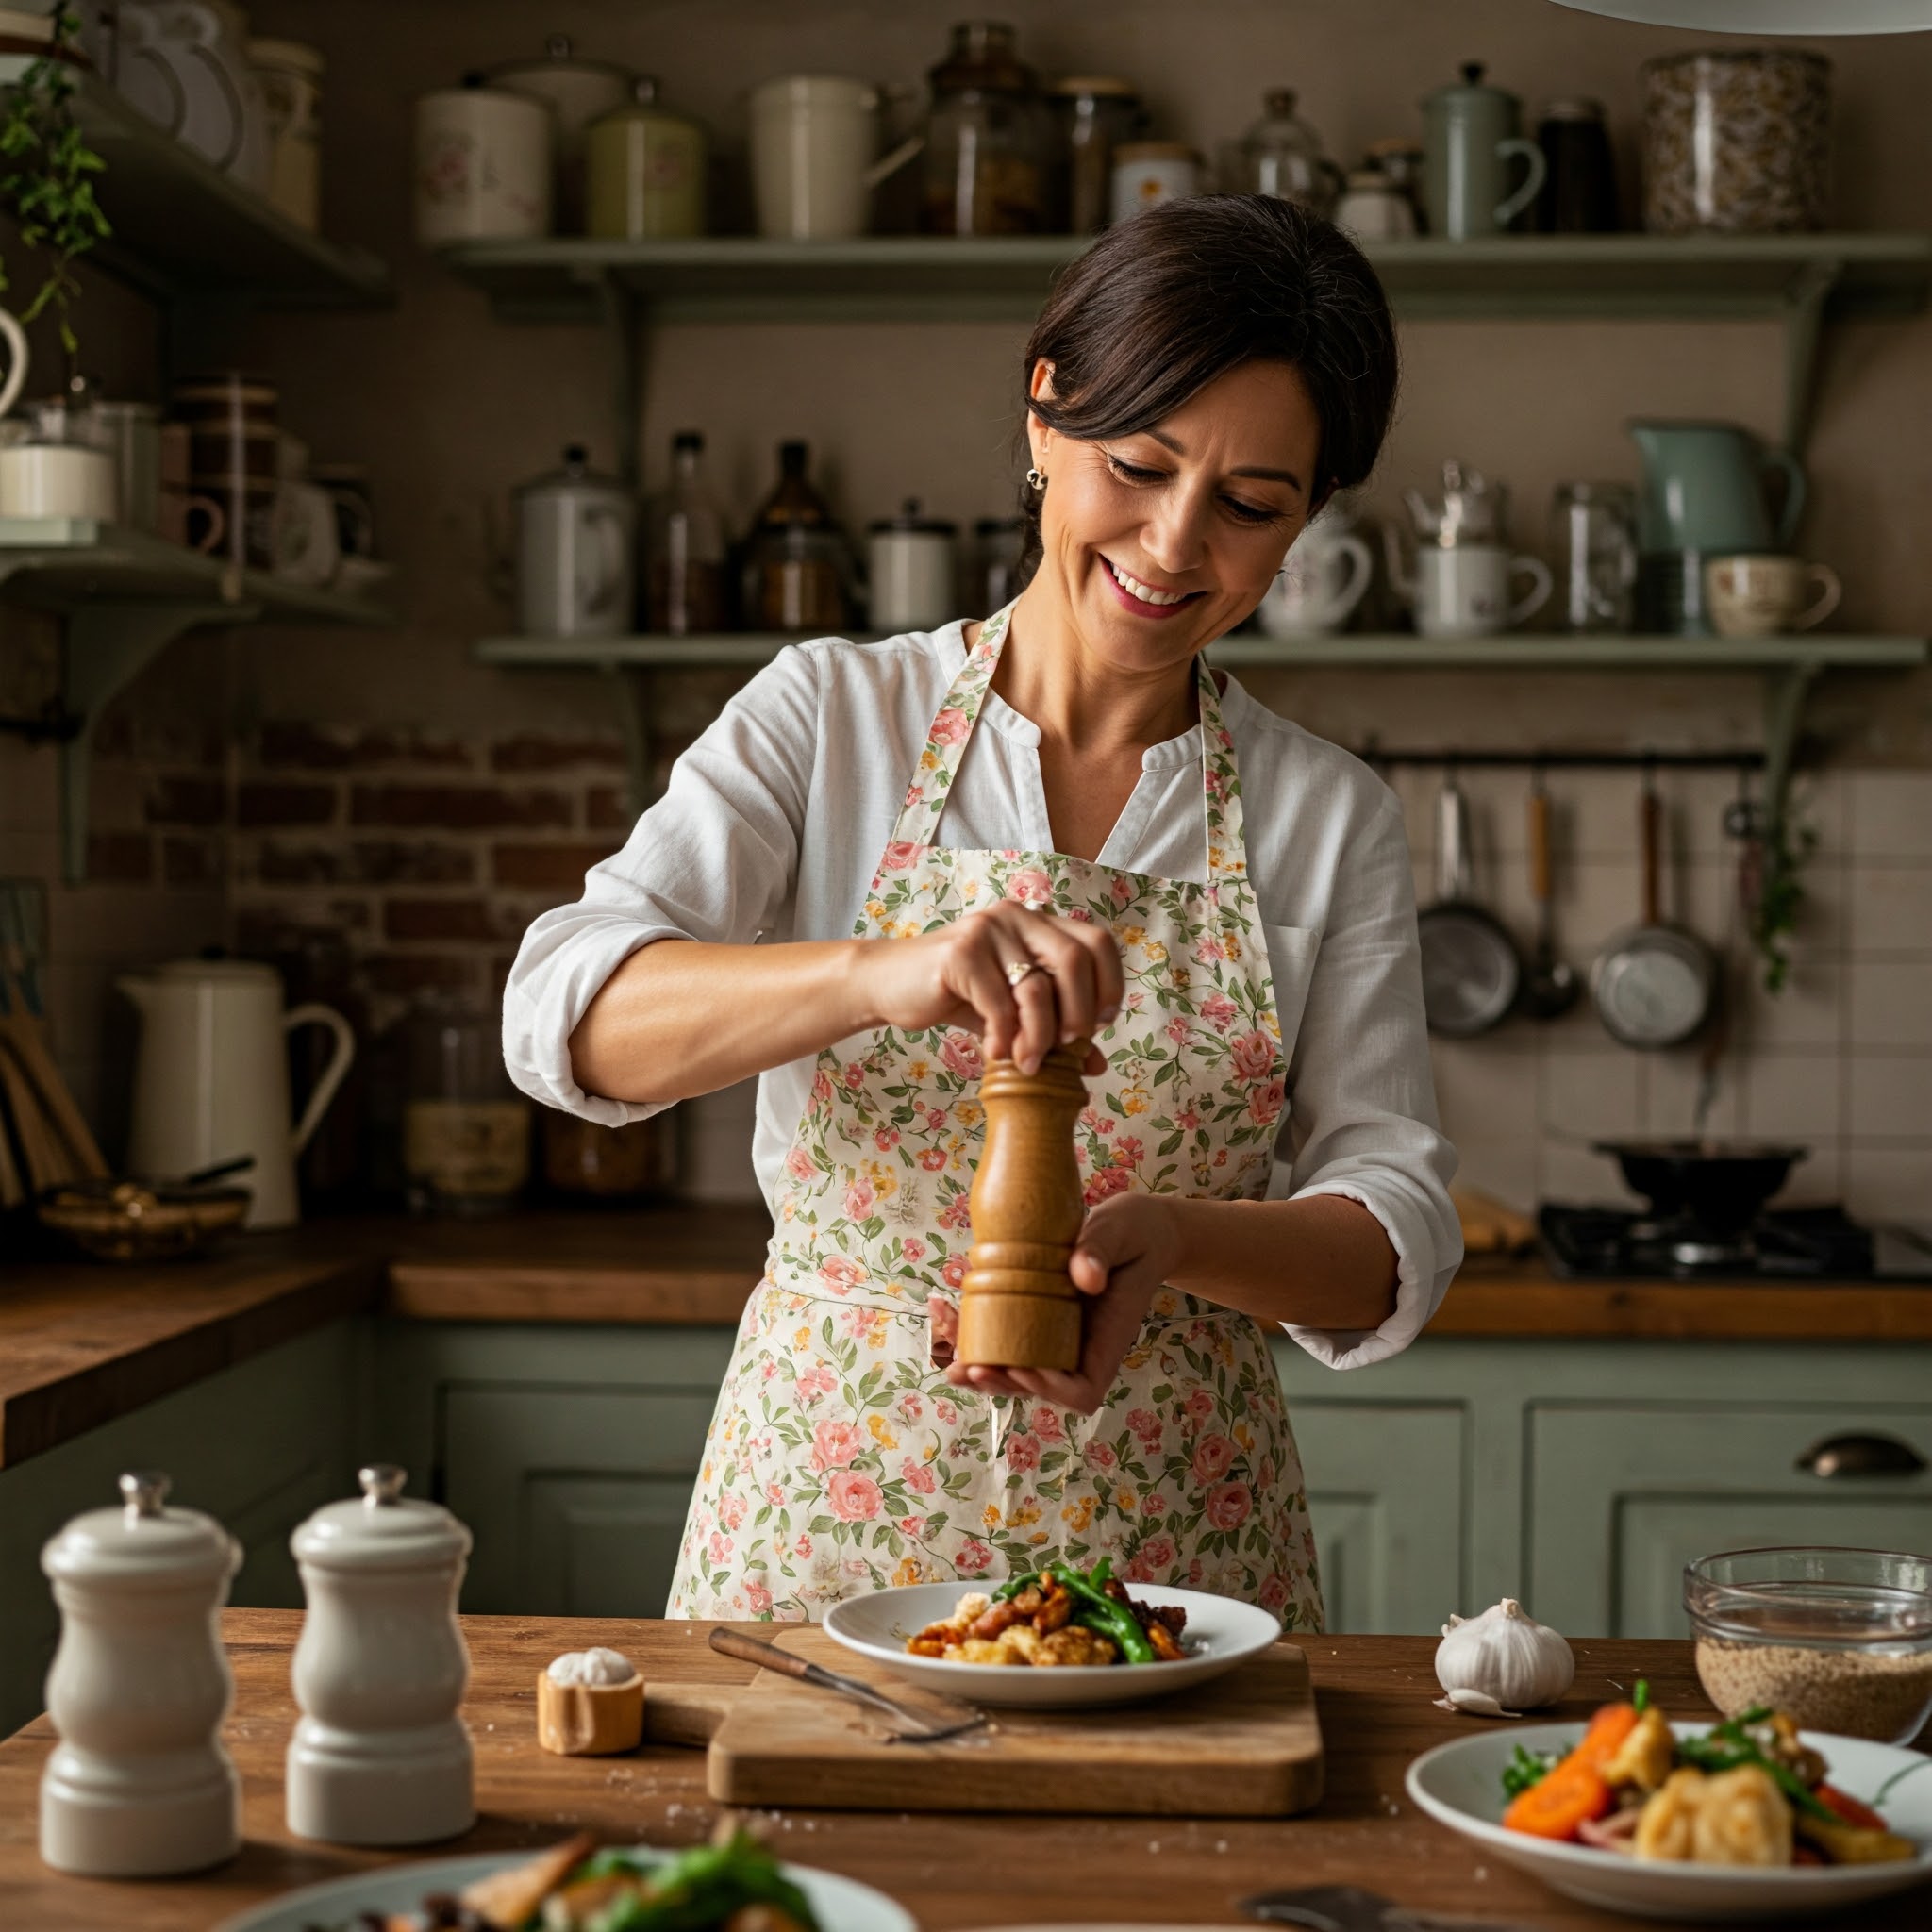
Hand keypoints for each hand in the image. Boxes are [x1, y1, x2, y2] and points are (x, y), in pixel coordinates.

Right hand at [859, 901, 1122, 1075]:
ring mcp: (988, 929)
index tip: (1098, 1025)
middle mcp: (1017, 916)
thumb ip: (1053, 1029)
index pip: (1098, 942)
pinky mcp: (960, 952)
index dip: (1109, 985)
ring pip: (1037, 988)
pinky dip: (1003, 1037)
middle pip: (1075, 961)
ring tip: (1027, 1063)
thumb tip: (1097, 1064)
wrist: (889, 985)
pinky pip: (999, 1004)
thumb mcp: (1012, 1013)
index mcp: (1038, 922)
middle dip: (1078, 1015)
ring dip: (1038, 1036)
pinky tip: (993, 1053)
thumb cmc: (956, 995)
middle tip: (1066, 1049)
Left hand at [940, 1192, 1182, 1414]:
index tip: (1023, 1367)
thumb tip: (1084, 1277)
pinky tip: (948, 1315)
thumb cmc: (1136, 1232)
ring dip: (984, 1368)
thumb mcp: (1120, 1233)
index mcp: (1106, 1339)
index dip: (1051, 1389)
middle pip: (1041, 1387)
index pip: (1083, 1391)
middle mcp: (1081, 1346)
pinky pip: (1009, 1337)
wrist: (1136, 1228)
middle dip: (1002, 1383)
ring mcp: (1059, 1336)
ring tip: (951, 1358)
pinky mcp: (1039, 1318)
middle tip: (969, 1369)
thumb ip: (1102, 1252)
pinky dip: (978, 1335)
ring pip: (1019, 1367)